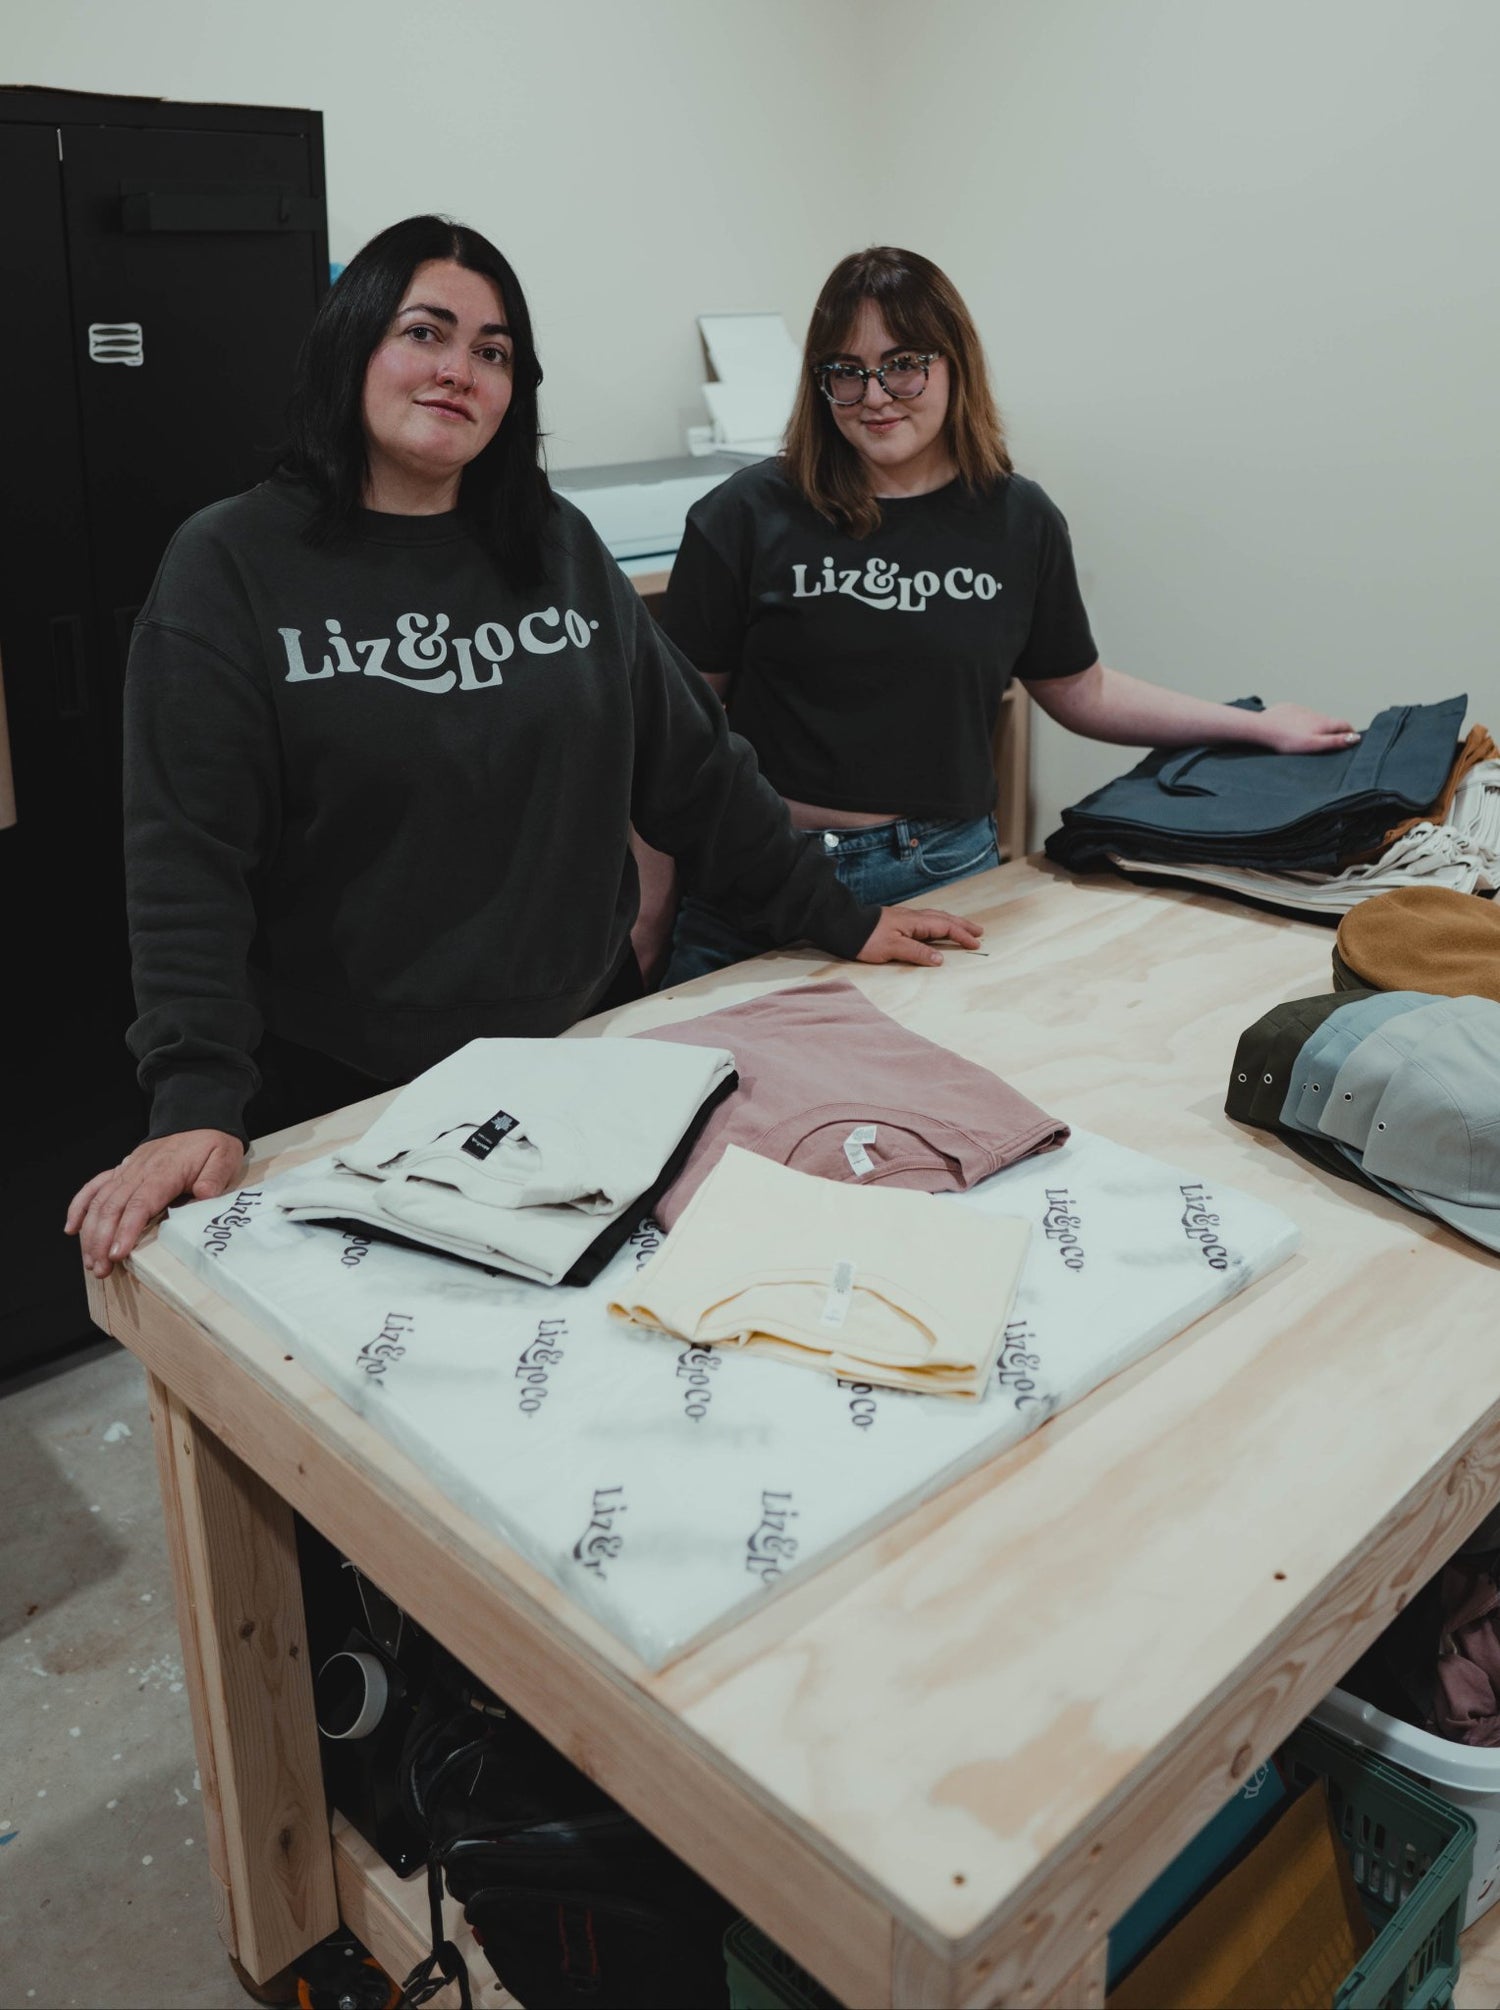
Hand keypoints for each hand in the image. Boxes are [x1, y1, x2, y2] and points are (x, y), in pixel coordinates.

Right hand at [66, 1129, 244, 1279]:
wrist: (197, 1119)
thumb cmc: (210, 1143)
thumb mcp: (224, 1155)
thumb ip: (214, 1177)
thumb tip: (204, 1195)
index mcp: (164, 1172)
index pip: (140, 1204)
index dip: (126, 1229)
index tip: (117, 1253)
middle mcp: (139, 1172)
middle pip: (113, 1207)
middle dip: (102, 1240)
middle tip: (100, 1269)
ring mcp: (127, 1170)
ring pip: (100, 1201)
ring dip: (90, 1232)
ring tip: (90, 1261)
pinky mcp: (121, 1170)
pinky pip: (94, 1187)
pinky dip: (80, 1206)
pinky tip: (72, 1228)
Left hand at [855, 906, 984, 967]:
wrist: (845, 926)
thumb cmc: (868, 939)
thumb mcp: (893, 948)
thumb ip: (917, 953)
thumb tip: (940, 959)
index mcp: (915, 922)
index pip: (945, 927)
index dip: (961, 935)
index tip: (976, 944)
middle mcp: (913, 917)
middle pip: (944, 919)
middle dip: (962, 925)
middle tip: (979, 931)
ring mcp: (906, 918)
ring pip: (936, 918)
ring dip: (952, 923)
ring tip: (964, 929)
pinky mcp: (899, 922)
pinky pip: (926, 921)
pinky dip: (939, 924)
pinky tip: (936, 929)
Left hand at [1255, 704, 1360, 754]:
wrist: (1263, 728)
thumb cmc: (1287, 739)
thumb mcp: (1314, 744)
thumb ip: (1335, 741)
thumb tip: (1355, 737)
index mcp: (1323, 721)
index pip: (1344, 724)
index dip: (1350, 731)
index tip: (1352, 738)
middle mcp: (1314, 712)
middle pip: (1329, 721)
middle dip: (1333, 729)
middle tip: (1333, 740)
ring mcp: (1300, 709)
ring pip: (1313, 717)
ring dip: (1316, 725)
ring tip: (1311, 736)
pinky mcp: (1287, 708)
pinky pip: (1298, 714)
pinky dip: (1300, 721)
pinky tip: (1293, 728)